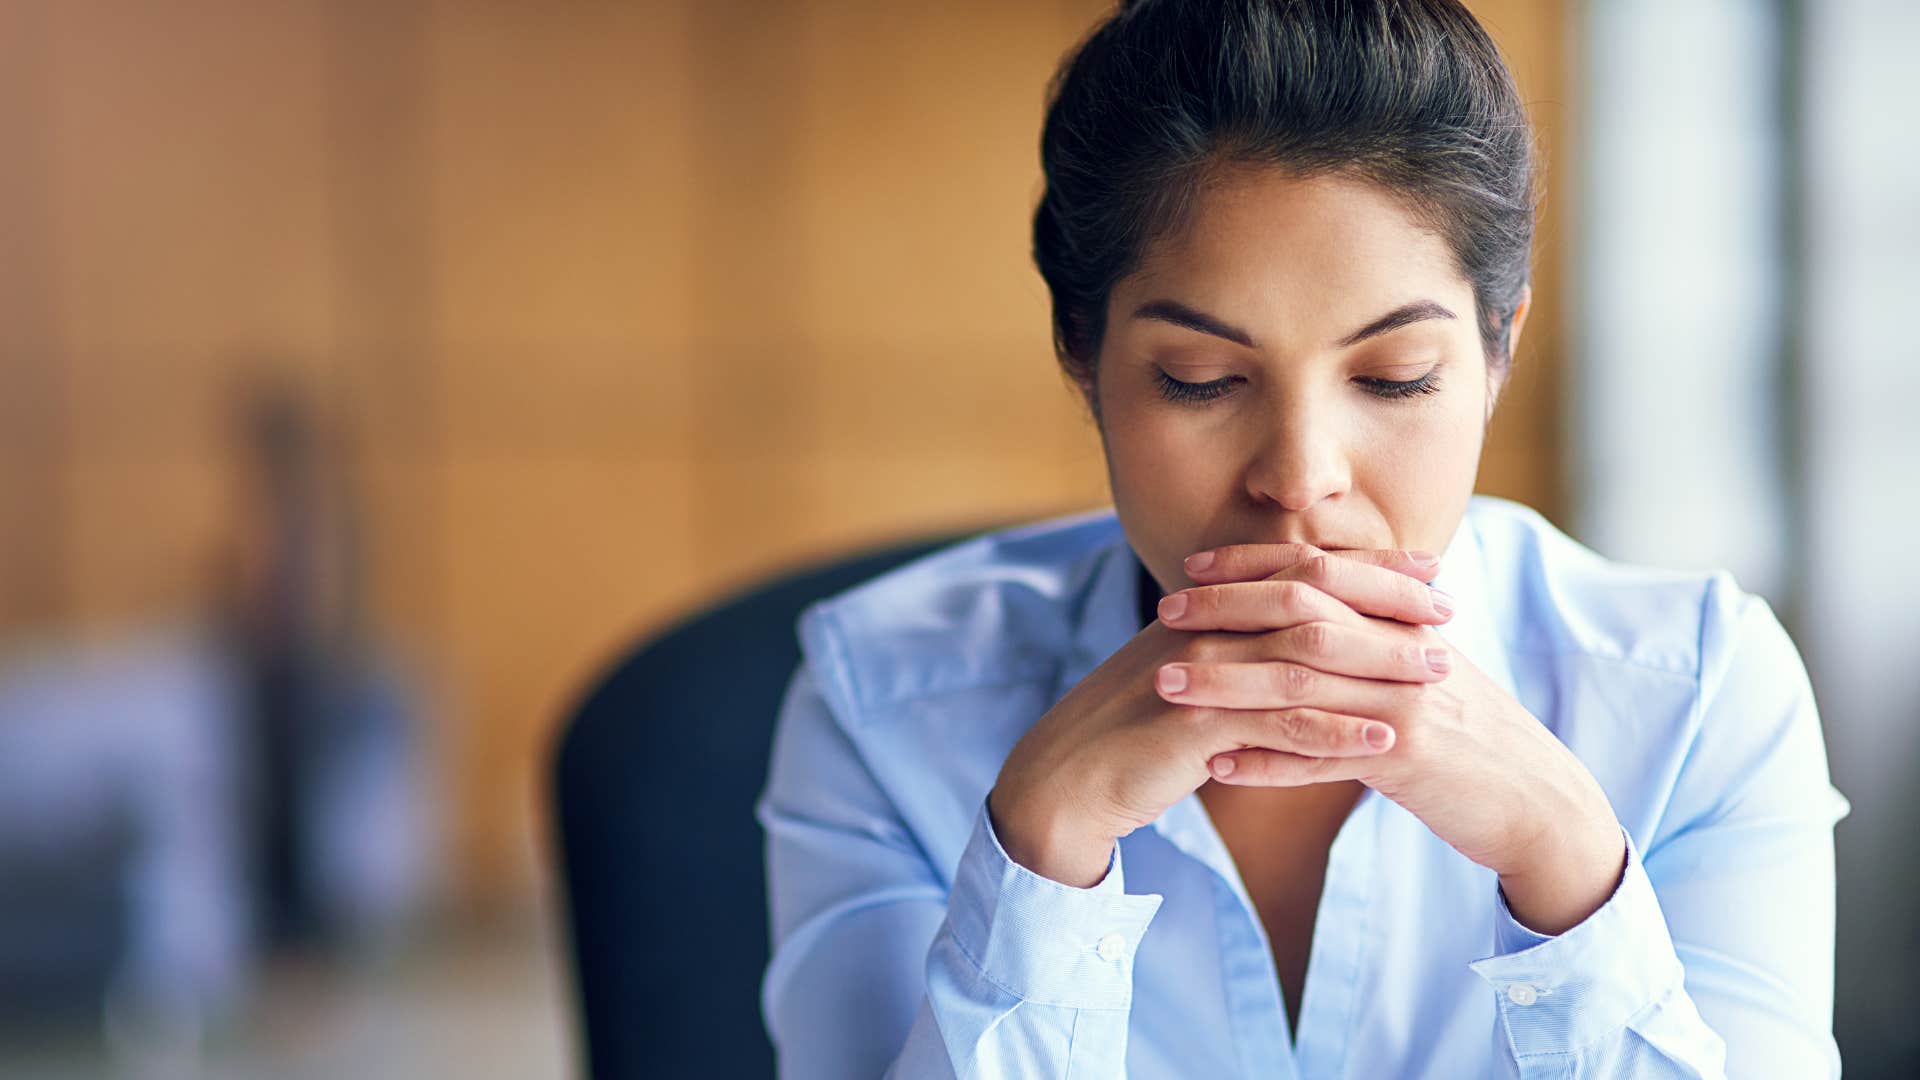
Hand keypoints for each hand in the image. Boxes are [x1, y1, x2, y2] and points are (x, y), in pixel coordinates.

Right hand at [987, 544, 1447, 888]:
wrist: (1065, 782)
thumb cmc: (1129, 737)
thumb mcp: (1187, 680)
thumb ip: (1235, 653)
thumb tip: (1291, 639)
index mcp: (1206, 609)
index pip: (1299, 572)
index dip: (1366, 566)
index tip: (1427, 566)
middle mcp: (1205, 628)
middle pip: (1311, 599)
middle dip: (1385, 601)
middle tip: (1448, 608)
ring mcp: (1200, 673)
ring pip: (1306, 659)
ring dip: (1377, 665)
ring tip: (1438, 676)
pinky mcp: (1196, 726)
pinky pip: (1279, 726)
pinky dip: (1336, 734)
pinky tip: (1384, 742)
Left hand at [1172, 543, 1628, 934]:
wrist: (1539, 799)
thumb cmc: (1470, 734)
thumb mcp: (1425, 668)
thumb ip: (1373, 634)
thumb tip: (1310, 602)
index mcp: (1405, 619)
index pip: (1320, 570)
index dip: (1252, 564)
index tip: (1192, 567)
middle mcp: (1405, 649)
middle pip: (1302, 614)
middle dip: (1226, 610)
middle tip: (1163, 613)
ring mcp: (1407, 702)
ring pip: (1302, 683)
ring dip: (1226, 684)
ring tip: (1165, 687)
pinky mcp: (1410, 759)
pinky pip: (1323, 757)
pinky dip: (1266, 762)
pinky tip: (1216, 768)